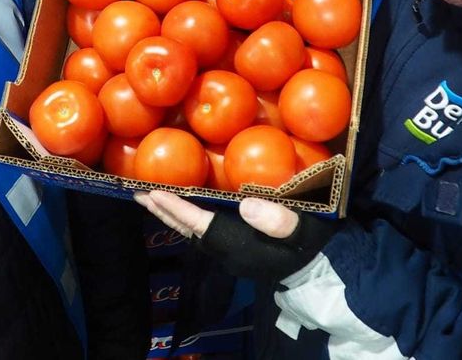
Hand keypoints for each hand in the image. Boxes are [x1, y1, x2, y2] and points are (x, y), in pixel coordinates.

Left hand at [134, 190, 299, 239]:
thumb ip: (279, 220)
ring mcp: (231, 252)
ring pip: (193, 232)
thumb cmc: (313, 243)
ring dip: (171, 215)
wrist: (323, 267)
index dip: (177, 209)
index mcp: (241, 245)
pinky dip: (186, 218)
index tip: (154, 193)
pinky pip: (203, 231)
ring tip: (150, 198)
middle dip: (163, 212)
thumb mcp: (303, 229)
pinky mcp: (235, 248)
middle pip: (188, 230)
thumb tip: (245, 205)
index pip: (201, 225)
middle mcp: (229, 252)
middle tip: (137, 194)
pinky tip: (181, 206)